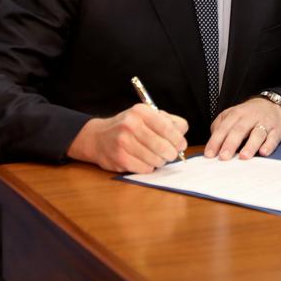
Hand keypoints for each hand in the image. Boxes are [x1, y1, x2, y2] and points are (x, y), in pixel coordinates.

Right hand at [67, 104, 188, 173]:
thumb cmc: (128, 127)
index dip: (178, 139)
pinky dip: (149, 167)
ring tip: (156, 157)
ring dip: (160, 161)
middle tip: (171, 154)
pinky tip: (144, 161)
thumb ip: (167, 121)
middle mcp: (131, 125)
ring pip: (155, 159)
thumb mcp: (145, 116)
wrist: (97, 137)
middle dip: (171, 153)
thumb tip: (182, 132)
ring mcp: (123, 142)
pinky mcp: (119, 158)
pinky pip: (145, 168)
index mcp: (141, 111)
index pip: (167, 127)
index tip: (182, 145)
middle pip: (163, 146)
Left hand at [205, 97, 280, 159]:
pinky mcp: (277, 130)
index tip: (210, 154)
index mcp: (236, 114)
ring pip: (258, 134)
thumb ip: (220, 127)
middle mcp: (250, 117)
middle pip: (240, 130)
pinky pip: (273, 137)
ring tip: (243, 157)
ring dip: (250, 145)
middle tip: (224, 157)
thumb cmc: (247, 115)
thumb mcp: (231, 115)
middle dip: (231, 144)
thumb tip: (213, 144)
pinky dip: (269, 145)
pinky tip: (264, 152)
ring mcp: (265, 123)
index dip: (216, 141)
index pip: (224, 128)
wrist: (270, 104)